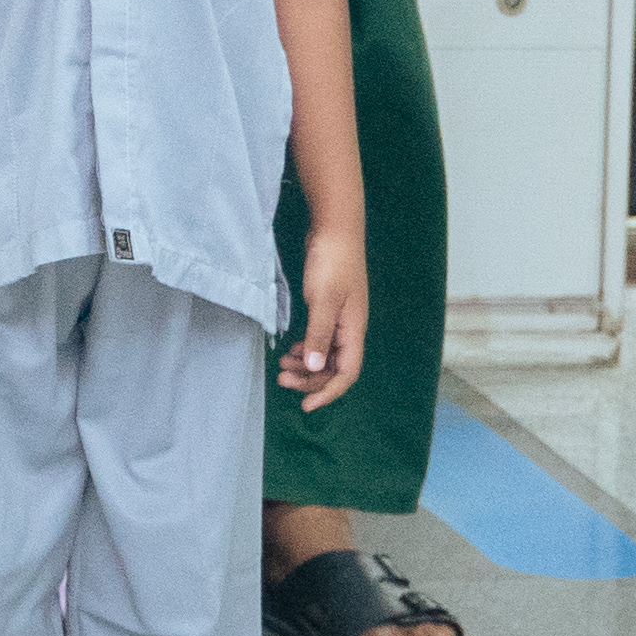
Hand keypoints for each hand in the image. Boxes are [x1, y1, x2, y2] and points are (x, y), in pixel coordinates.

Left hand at [283, 226, 369, 411]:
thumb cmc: (331, 262)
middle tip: (282, 379)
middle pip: (335, 367)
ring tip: (282, 366)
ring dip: (306, 364)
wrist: (334, 229)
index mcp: (353, 330)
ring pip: (325, 354)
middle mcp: (350, 328)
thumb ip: (318, 334)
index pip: (346, 373)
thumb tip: (314, 367)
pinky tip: (291, 349)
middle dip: (310, 379)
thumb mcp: (323, 300)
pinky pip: (320, 339)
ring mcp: (340, 318)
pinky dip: (306, 348)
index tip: (305, 406)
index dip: (327, 392)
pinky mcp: (329, 308)